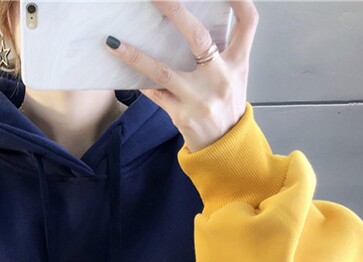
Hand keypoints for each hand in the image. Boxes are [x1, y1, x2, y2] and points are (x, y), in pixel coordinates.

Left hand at [105, 0, 258, 151]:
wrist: (224, 147)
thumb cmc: (227, 106)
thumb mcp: (235, 75)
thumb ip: (222, 50)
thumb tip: (191, 24)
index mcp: (237, 63)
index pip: (248, 22)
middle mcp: (219, 78)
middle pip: (198, 38)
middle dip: (175, 12)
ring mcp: (198, 98)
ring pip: (163, 72)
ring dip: (136, 57)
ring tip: (114, 44)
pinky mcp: (181, 115)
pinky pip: (154, 93)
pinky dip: (139, 81)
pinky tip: (122, 68)